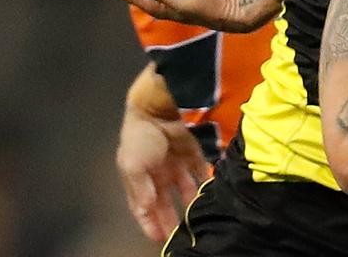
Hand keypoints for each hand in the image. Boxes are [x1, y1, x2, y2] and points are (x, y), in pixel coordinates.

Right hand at [117, 106, 210, 241]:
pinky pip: (200, 172)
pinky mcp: (191, 152)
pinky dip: (206, 183)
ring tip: (201, 219)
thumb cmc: (141, 137)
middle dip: (171, 219)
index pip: (143, 207)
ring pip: (185, 189)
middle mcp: (156, 173)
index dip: (150, 223)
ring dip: (191, 203)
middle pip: (165, 202)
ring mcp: (175, 162)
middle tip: (182, 236)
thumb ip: (142, 190)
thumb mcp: (134, 166)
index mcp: (138, 177)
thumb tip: (148, 210)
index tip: (160, 240)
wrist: (159, 106)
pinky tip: (213, 195)